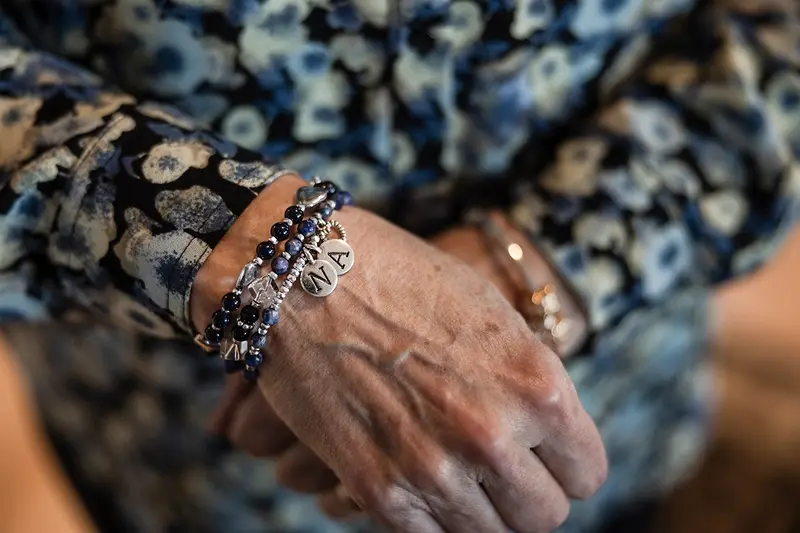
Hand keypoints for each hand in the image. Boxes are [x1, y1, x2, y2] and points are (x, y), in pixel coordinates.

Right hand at [193, 176, 607, 532]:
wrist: (307, 273)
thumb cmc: (404, 279)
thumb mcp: (492, 315)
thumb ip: (529, 382)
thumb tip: (547, 433)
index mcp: (537, 386)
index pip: (587, 473)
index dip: (566, 463)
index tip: (542, 455)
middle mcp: (494, 434)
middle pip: (545, 516)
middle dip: (527, 492)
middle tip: (498, 467)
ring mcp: (434, 467)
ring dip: (480, 510)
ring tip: (456, 471)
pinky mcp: (377, 488)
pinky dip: (430, 519)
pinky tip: (416, 479)